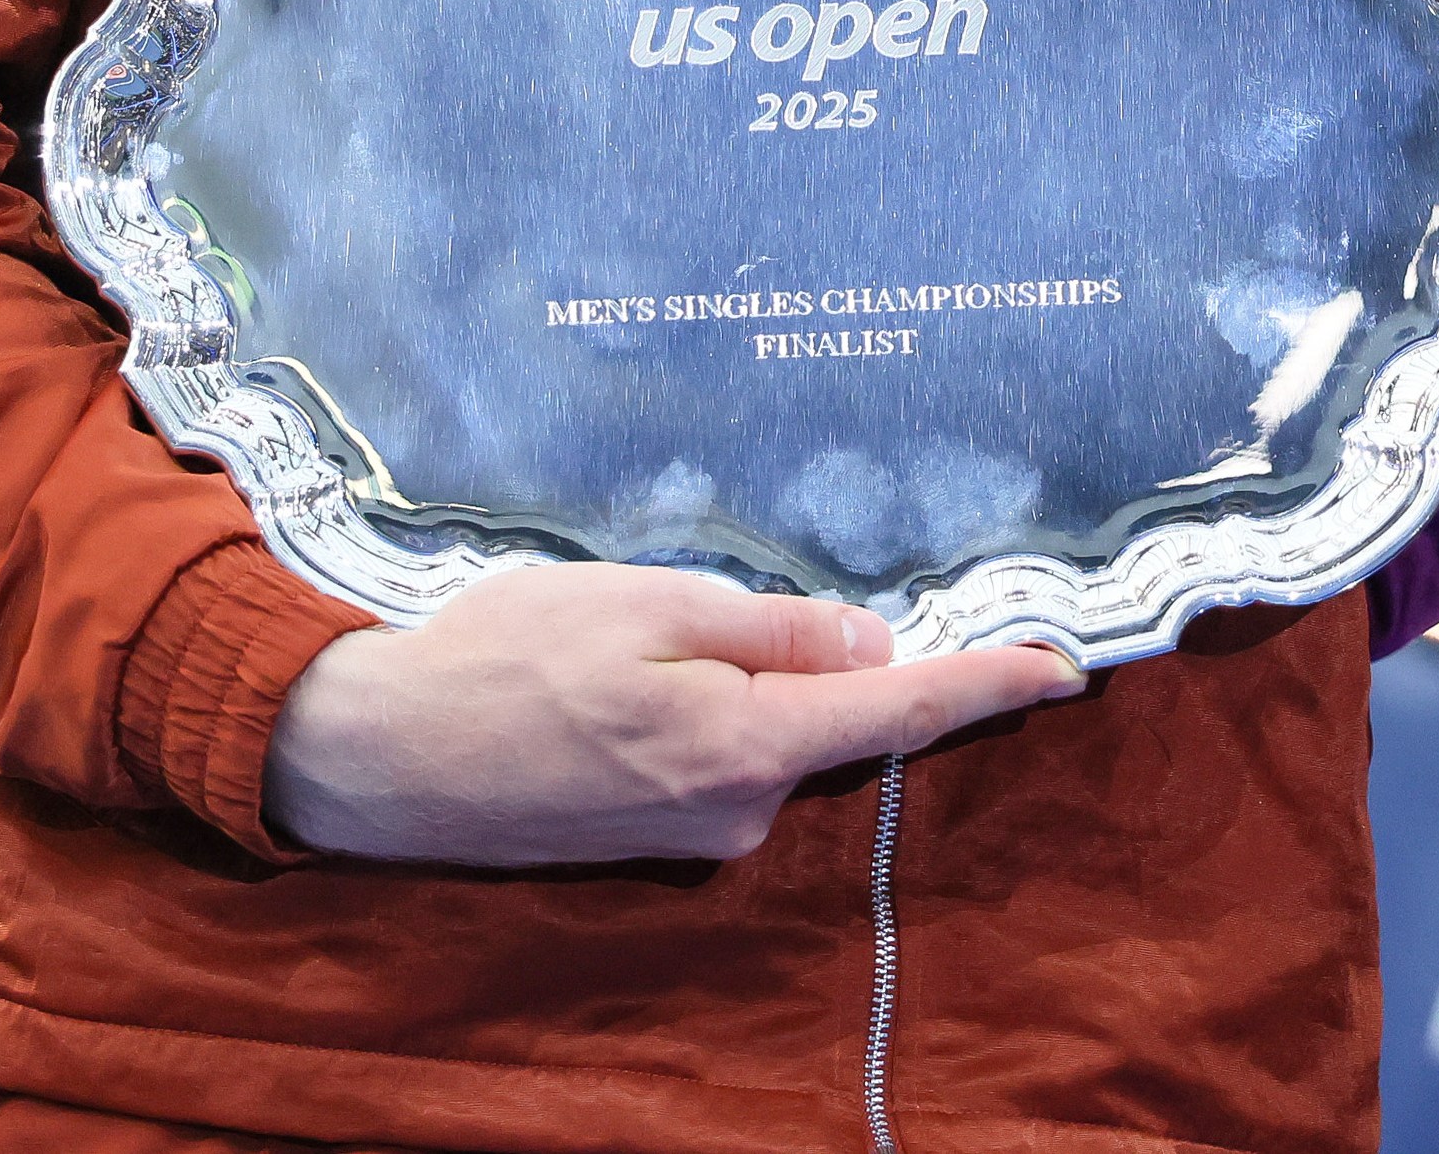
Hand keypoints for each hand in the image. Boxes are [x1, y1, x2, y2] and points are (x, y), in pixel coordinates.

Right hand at [262, 562, 1082, 865]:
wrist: (374, 758)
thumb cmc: (505, 660)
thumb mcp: (649, 605)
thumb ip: (770, 631)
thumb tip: (871, 646)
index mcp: (748, 747)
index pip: (901, 714)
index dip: (988, 684)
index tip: (1063, 665)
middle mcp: (736, 812)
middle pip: (830, 720)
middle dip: (817, 658)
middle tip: (716, 599)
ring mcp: (692, 836)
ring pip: (765, 734)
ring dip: (735, 679)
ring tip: (619, 639)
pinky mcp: (650, 839)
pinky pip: (715, 759)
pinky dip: (699, 711)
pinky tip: (613, 679)